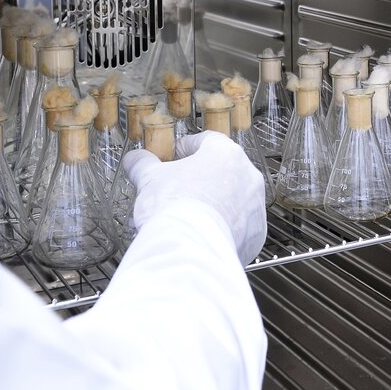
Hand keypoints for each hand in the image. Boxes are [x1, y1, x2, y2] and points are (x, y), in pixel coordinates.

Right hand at [123, 132, 266, 263]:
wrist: (190, 249)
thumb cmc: (174, 208)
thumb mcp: (150, 179)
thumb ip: (143, 164)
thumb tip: (135, 159)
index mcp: (225, 153)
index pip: (206, 141)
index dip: (186, 148)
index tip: (175, 156)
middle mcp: (247, 176)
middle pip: (220, 172)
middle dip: (198, 180)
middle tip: (177, 189)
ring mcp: (255, 205)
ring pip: (231, 200)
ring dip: (211, 204)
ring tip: (186, 217)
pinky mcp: (255, 234)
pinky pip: (238, 226)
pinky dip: (222, 229)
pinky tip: (201, 235)